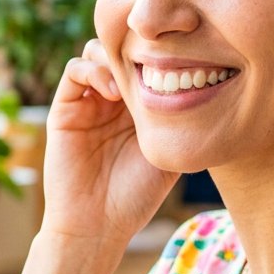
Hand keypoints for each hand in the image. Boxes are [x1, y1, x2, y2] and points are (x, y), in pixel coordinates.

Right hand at [40, 39, 178, 246]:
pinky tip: (111, 91)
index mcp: (139, 106)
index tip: (178, 61)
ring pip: (97, 52)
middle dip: (137, 48)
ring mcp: (88, 102)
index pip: (147, 61)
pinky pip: (75, 70)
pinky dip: (92, 69)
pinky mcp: (65, 109)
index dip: (161, 54)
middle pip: (122, 49)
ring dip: (114, 56)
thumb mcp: (170, 155)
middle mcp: (113, 99)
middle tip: (154, 63)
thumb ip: (182, 123)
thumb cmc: (136, 196)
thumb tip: (208, 89)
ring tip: (131, 83)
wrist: (98, 225)